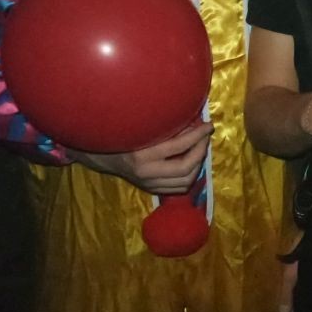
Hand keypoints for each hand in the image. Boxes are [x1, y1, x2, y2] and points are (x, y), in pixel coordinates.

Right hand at [75, 121, 211, 193]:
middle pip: (185, 168)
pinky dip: (189, 175)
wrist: (102, 156)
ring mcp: (148, 184)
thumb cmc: (123, 136)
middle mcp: (146, 173)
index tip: (208, 125)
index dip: (198, 135)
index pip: (179, 146)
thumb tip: (194, 122)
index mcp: (142, 155)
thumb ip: (167, 127)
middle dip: (201, 151)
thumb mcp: (143, 128)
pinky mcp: (151, 190)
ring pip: (184, 181)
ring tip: (200, 148)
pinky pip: (178, 188)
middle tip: (205, 137)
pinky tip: (192, 161)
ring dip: (198, 164)